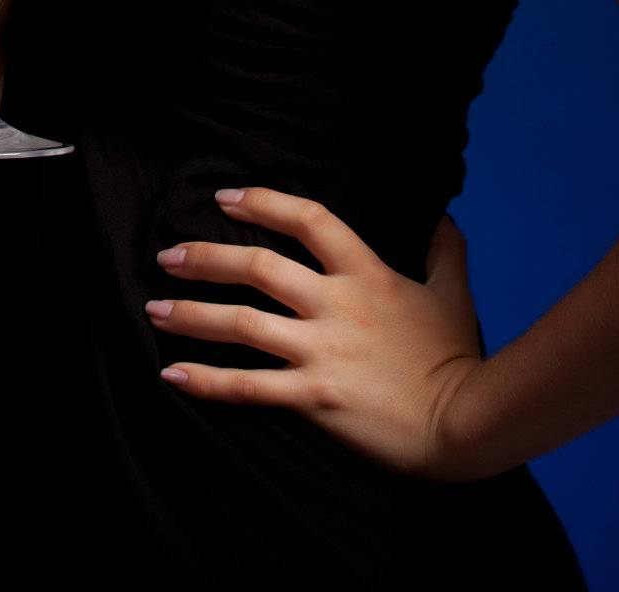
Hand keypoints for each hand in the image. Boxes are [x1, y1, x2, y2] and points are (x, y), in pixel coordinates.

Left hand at [145, 185, 485, 480]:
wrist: (464, 422)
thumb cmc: (457, 358)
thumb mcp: (453, 294)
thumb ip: (445, 251)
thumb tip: (442, 217)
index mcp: (367, 274)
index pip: (309, 220)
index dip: (264, 202)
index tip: (225, 197)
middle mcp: (336, 305)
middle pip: (259, 268)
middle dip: (206, 258)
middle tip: (167, 256)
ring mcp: (322, 351)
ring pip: (242, 324)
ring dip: (191, 314)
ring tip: (153, 309)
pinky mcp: (313, 397)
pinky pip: (248, 386)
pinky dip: (206, 380)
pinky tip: (172, 374)